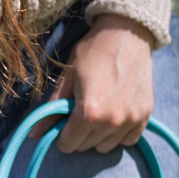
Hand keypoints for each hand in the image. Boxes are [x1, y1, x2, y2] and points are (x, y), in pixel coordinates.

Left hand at [37, 14, 155, 153]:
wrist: (128, 31)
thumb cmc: (92, 52)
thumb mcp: (66, 79)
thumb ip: (51, 110)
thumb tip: (33, 135)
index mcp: (89, 113)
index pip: (67, 144)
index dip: (60, 134)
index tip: (63, 121)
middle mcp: (112, 121)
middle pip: (85, 146)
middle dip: (77, 134)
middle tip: (79, 112)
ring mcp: (131, 119)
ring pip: (105, 146)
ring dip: (97, 135)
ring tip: (98, 113)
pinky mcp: (145, 115)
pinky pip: (127, 140)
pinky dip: (119, 133)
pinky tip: (114, 115)